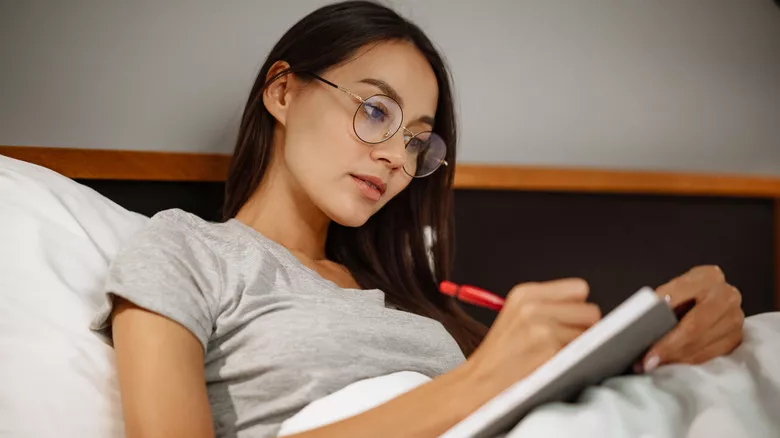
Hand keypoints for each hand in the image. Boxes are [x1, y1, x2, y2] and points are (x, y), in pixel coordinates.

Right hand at [466, 279, 600, 391]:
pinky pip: (582, 353)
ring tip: (552, 355)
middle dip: (582, 328)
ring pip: (590, 334)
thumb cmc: (500, 355)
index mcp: (524, 293)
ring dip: (577, 347)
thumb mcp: (517, 315)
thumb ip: (549, 305)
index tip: (566, 320)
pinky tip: (552, 365)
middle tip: (561, 342)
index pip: (579, 288)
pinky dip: (573, 361)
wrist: (478, 383)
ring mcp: (541, 329)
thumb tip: (587, 309)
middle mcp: (532, 307)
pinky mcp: (549, 351)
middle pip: (590, 311)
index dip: (577, 307)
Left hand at [640, 265, 743, 372]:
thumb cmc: (683, 295)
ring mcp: (735, 318)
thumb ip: (659, 303)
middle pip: (695, 326)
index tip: (643, 334)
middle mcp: (727, 295)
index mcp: (708, 276)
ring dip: (676, 358)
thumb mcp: (671, 290)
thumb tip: (642, 323)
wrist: (711, 300)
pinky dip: (688, 361)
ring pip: (702, 344)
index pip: (679, 298)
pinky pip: (710, 355)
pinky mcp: (736, 338)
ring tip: (653, 364)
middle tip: (648, 361)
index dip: (659, 315)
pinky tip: (672, 363)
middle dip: (669, 346)